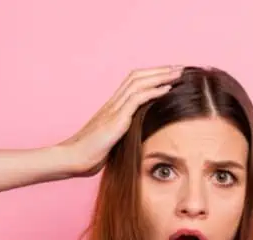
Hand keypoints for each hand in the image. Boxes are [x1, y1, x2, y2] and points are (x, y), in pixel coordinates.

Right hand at [58, 66, 183, 176]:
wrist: (73, 159)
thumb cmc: (90, 155)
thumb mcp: (112, 143)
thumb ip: (124, 136)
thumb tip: (140, 140)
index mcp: (112, 108)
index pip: (134, 83)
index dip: (152, 76)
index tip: (170, 75)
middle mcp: (113, 103)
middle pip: (138, 77)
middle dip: (160, 71)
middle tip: (180, 68)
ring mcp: (113, 109)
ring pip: (139, 82)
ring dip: (161, 76)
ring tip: (179, 73)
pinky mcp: (116, 119)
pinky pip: (137, 98)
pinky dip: (154, 91)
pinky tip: (168, 88)